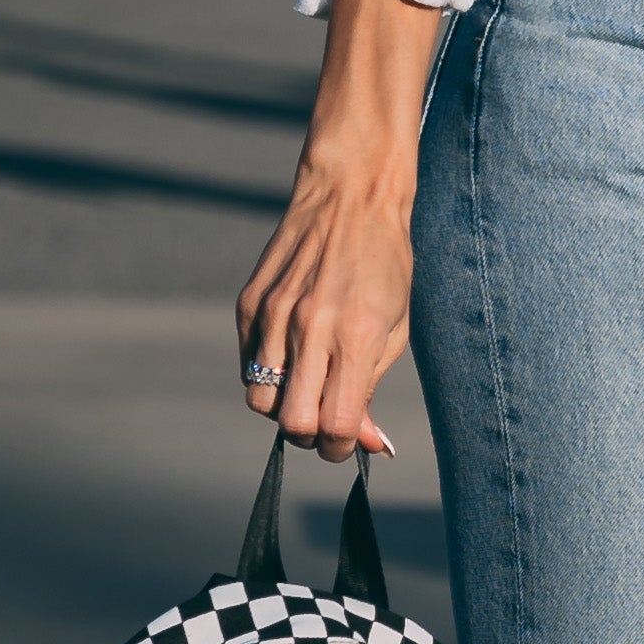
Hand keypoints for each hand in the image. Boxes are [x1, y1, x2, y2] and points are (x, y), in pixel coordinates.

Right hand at [235, 150, 408, 461]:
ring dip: (285, 406)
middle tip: (327, 420)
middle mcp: (309, 329)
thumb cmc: (386, 263)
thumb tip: (367, 442)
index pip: (335, 425)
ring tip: (309, 384)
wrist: (350, 196)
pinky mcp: (248, 304)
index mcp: (356, 337)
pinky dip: (268, 375)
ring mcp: (273, 316)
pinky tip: (293, 355)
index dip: (341, 446)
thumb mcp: (395, 327)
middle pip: (292, 424)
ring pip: (261, 401)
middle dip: (311, 436)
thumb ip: (372, 388)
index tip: (348, 440)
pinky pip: (248, 365)